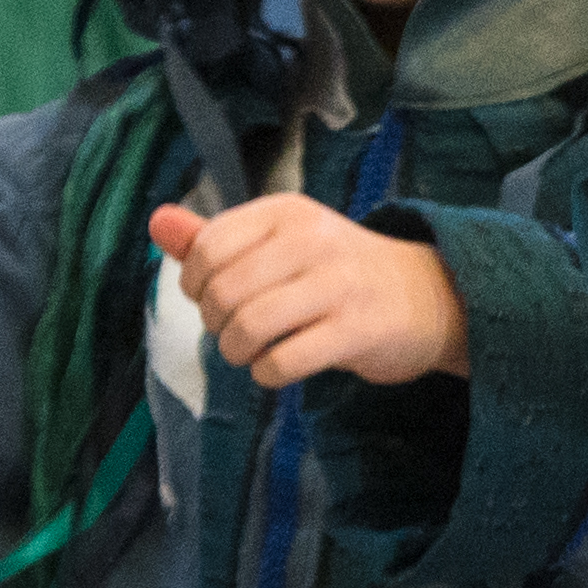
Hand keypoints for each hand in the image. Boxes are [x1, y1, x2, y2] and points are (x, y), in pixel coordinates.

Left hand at [147, 195, 471, 386]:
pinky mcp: (357, 330)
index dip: (196, 285)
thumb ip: (216, 239)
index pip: (209, 248)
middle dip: (216, 323)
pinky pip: (283, 361)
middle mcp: (313, 241)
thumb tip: (156, 223)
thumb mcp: (281, 244)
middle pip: (225, 291)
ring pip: (250, 327)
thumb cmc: (341, 273)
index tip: (215, 299)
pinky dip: (267, 374)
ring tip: (250, 354)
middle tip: (233, 332)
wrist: (431, 298)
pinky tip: (276, 368)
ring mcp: (338, 285)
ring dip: (237, 352)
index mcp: (288, 213)